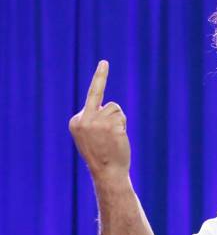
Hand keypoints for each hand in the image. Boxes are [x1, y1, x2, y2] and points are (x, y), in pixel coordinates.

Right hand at [69, 60, 130, 179]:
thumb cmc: (102, 155)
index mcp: (76, 120)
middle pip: (105, 102)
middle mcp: (84, 119)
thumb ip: (95, 119)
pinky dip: (122, 126)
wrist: (107, 172)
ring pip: (116, 110)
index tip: (105, 62)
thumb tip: (109, 108)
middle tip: (105, 71)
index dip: (100, 79)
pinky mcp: (110, 126)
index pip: (92, 98)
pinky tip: (117, 139)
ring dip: (119, 122)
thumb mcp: (91, 135)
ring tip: (113, 139)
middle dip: (104, 87)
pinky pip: (121, 117)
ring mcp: (97, 122)